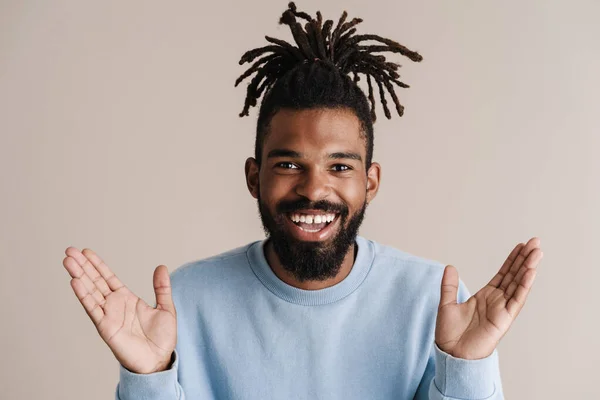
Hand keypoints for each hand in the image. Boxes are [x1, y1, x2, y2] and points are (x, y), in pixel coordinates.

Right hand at [63, 247, 176, 373]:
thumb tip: (161, 267)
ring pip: (90, 291)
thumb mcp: (166, 308)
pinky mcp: (106, 327)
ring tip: (68, 261)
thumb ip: (162, 288)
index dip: (97, 265)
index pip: (108, 277)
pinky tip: (75, 282)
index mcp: (126, 299)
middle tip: (69, 250)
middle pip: (95, 281)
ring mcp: (108, 315)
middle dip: (83, 266)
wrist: (159, 360)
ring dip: (79, 276)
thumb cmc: (162, 338)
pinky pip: (93, 308)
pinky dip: (83, 295)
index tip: (86, 252)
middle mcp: (114, 305)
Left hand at [435, 237, 542, 359]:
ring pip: (518, 284)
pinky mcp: (504, 318)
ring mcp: (502, 309)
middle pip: (514, 275)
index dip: (512, 260)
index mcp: (486, 296)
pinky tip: (531, 272)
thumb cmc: (450, 333)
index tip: (521, 246)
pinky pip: (516, 299)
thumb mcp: (447, 304)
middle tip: (535, 242)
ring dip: (528, 268)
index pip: (503, 274)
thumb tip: (449, 267)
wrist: (451, 353)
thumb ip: (449, 285)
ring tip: (537, 252)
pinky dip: (524, 285)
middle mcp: (497, 300)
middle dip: (525, 259)